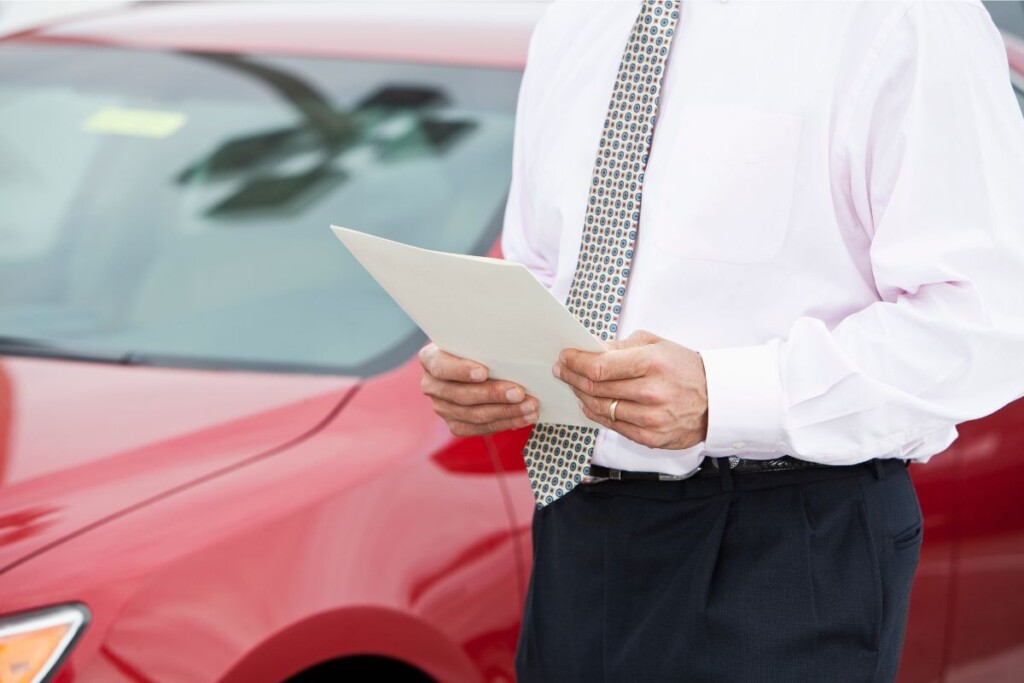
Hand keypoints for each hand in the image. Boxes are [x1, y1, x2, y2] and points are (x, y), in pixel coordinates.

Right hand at [419, 342, 538, 436]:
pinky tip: (524, 417)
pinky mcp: (456, 424)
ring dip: (506, 412)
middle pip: (461, 395)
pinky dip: (506, 422)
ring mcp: (442, 407)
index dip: (461, 370)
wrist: (476, 362)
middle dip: (493, 394)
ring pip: (473, 415)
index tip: (484, 372)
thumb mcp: (476, 337)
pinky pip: (480, 428)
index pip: (441, 367)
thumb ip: (485, 342)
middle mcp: (432, 385)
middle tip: (519, 392)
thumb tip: (515, 346)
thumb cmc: (478, 346)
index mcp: (430, 358)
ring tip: (529, 406)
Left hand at [554, 330, 707, 449]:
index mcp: (652, 363)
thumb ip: (622, 347)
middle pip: (595, 388)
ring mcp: (650, 419)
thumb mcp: (657, 345)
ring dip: (581, 395)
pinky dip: (596, 413)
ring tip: (574, 385)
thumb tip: (591, 349)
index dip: (576, 362)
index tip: (565, 357)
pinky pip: (612, 426)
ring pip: (600, 408)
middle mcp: (651, 393)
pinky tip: (590, 403)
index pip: (600, 366)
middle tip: (561, 370)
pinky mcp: (651, 438)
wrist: (718, 400)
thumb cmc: (685, 368)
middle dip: (572, 377)